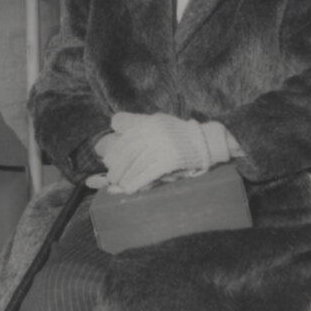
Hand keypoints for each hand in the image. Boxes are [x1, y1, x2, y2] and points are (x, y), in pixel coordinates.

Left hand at [92, 111, 212, 192]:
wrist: (202, 142)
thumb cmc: (177, 133)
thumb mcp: (157, 121)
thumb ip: (136, 121)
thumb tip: (114, 123)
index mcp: (150, 123)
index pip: (126, 139)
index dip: (115, 152)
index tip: (107, 162)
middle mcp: (154, 133)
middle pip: (129, 153)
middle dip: (118, 167)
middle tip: (111, 178)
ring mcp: (162, 146)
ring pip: (137, 164)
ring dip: (126, 177)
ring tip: (118, 185)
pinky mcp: (169, 160)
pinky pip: (149, 172)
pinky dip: (137, 182)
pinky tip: (130, 189)